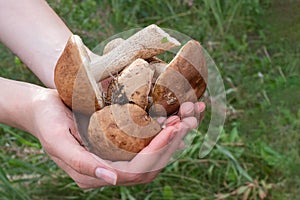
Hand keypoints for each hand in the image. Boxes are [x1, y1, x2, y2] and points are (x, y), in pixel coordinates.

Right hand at [31, 88, 204, 187]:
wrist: (42, 108)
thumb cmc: (47, 121)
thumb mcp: (57, 141)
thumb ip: (81, 163)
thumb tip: (111, 180)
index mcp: (94, 174)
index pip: (134, 172)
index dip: (156, 153)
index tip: (172, 129)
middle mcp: (107, 170)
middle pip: (148, 167)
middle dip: (169, 146)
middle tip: (185, 123)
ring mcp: (114, 158)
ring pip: (150, 158)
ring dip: (169, 141)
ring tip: (184, 121)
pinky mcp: (117, 145)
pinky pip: (144, 145)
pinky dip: (160, 134)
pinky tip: (171, 120)